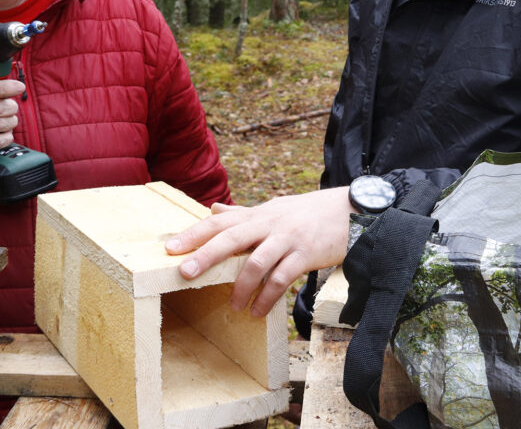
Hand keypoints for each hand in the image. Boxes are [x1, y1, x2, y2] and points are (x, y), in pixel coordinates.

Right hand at [0, 79, 25, 153]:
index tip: (20, 87)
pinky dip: (7, 135)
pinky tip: (3, 130)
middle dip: (11, 107)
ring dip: (11, 120)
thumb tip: (18, 87)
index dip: (5, 88)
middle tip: (11, 107)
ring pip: (3, 124)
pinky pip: (1, 140)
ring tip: (6, 118)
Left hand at [165, 187, 352, 316]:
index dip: (194, 233)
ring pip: (256, 261)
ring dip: (241, 287)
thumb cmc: (306, 213)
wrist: (350, 211)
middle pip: (231, 237)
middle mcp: (269, 224)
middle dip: (206, 254)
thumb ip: (243, 213)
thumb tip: (212, 209)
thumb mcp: (274, 208)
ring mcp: (287, 239)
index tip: (169, 247)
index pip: (220, 221)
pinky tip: (258, 311)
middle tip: (183, 272)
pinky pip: (282, 278)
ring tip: (232, 306)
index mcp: (258, 214)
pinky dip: (268, 297)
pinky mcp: (305, 255)